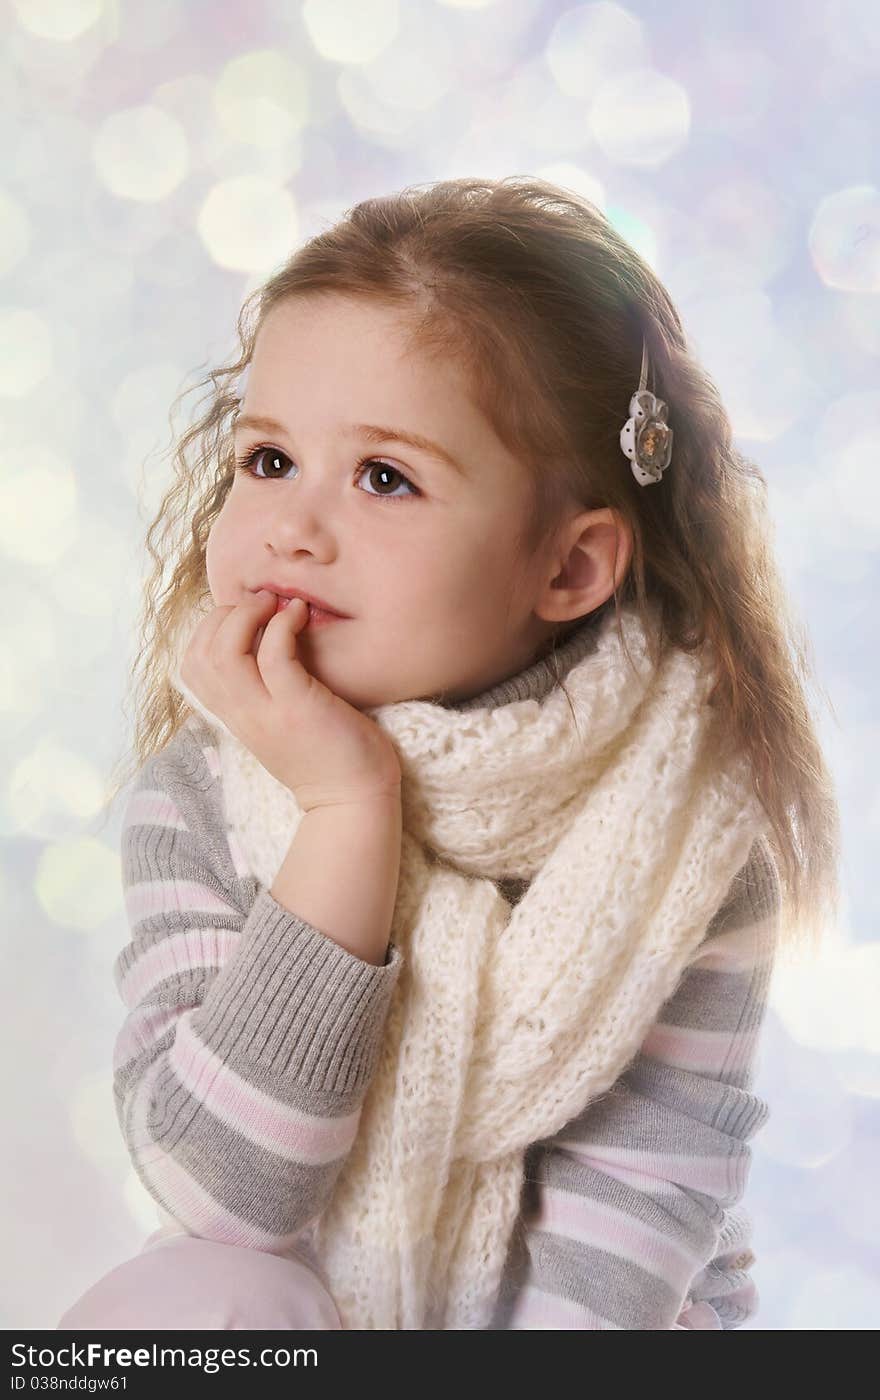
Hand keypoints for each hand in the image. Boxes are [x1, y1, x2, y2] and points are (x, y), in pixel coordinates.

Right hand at [179, 590, 401, 810]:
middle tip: (261, 605)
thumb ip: (262, 690)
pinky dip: (282, 625)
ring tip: (276, 606)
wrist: (352, 800)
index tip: (244, 617)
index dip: (209, 629)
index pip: (190, 665)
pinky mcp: (298, 708)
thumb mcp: (279, 721)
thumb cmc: (326, 754)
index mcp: (234, 716)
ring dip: (247, 616)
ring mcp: (267, 713)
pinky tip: (300, 616)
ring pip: (224, 653)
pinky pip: (273, 655)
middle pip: (200, 654)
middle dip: (224, 615)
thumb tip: (263, 641)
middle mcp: (242, 715)